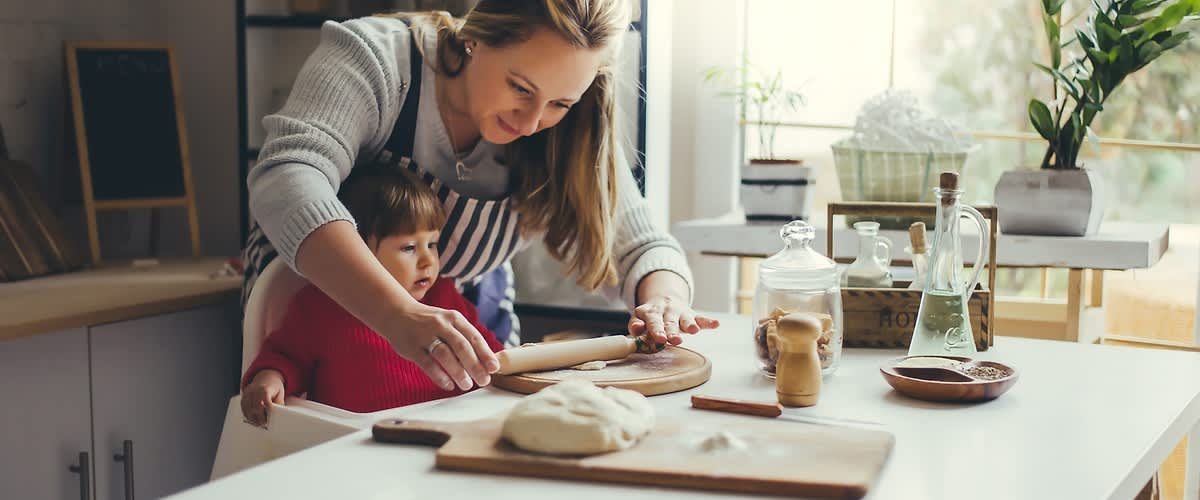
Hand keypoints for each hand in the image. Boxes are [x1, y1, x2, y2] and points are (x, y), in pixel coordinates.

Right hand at [241, 370, 284, 427]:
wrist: (266, 378)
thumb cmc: (274, 388)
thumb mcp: (280, 394)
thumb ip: (279, 404)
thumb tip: (279, 415)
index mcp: (265, 388)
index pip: (266, 400)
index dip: (268, 410)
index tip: (269, 418)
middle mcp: (254, 390)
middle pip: (255, 407)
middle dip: (259, 417)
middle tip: (264, 423)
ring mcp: (247, 393)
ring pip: (247, 409)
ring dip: (252, 418)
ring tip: (258, 423)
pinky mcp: (243, 396)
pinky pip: (243, 408)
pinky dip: (247, 414)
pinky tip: (252, 418)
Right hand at [379, 302, 499, 391]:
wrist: (396, 312)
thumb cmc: (428, 322)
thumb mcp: (447, 322)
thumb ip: (463, 338)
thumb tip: (485, 362)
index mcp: (454, 318)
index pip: (474, 336)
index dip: (485, 354)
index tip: (494, 368)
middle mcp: (440, 324)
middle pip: (461, 346)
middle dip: (475, 365)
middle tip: (484, 381)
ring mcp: (425, 335)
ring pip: (445, 355)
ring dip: (458, 372)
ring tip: (467, 385)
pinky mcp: (412, 347)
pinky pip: (427, 363)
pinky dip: (439, 376)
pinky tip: (448, 385)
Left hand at [628, 295, 720, 344]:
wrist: (664, 299)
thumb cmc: (651, 316)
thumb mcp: (639, 318)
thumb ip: (635, 325)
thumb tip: (635, 329)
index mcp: (651, 312)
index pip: (653, 322)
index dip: (656, 330)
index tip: (660, 338)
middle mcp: (666, 311)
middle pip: (669, 322)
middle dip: (672, 331)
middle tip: (674, 340)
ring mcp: (680, 313)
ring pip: (685, 320)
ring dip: (689, 324)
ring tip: (693, 330)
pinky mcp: (692, 315)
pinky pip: (701, 318)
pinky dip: (708, 322)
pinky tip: (716, 324)